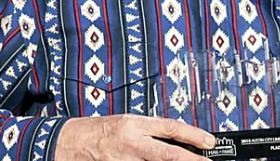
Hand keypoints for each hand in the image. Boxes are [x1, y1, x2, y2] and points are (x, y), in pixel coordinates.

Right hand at [55, 114, 215, 160]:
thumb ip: (150, 130)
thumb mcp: (127, 122)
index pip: (171, 128)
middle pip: (168, 153)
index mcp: (135, 125)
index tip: (209, 141)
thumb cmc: (98, 130)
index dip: (193, 134)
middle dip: (191, 160)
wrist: (69, 142)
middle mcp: (132, 142)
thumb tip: (176, 138)